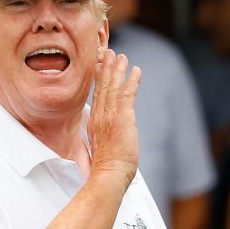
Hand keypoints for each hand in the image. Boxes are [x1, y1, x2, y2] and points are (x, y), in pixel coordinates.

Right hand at [87, 47, 141, 188]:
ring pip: (113, 86)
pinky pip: (127, 93)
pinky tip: (136, 71)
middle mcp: (100, 116)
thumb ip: (97, 140)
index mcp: (93, 124)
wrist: (107, 175)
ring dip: (118, 70)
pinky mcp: (122, 117)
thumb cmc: (104, 169)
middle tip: (108, 53)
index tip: (98, 67)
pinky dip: (132, 80)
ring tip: (122, 57)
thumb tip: (98, 142)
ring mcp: (110, 116)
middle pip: (102, 87)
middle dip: (106, 68)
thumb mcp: (96, 151)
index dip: (97, 80)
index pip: (96, 96)